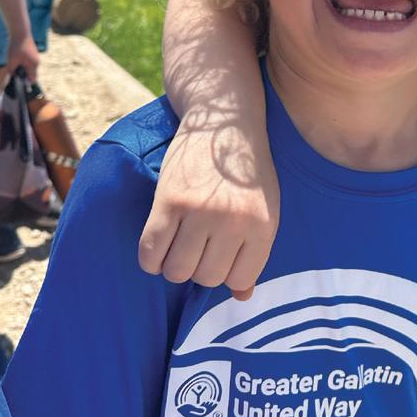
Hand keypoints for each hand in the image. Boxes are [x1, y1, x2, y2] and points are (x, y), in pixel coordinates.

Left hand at [7, 32, 39, 83]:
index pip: (32, 79)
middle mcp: (36, 61)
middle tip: (13, 73)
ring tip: (13, 63)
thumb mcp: (11, 62)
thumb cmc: (16, 48)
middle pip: (31, 73)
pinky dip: (22, 61)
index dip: (26, 83)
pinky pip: (28, 60)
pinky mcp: (32, 51)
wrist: (20, 32)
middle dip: (22, 74)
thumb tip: (12, 76)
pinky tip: (15, 57)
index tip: (18, 84)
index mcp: (33, 65)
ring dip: (22, 67)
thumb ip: (12, 71)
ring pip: (29, 66)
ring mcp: (35, 56)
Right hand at [138, 121, 279, 300]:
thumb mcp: (266, 208)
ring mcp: (200, 213)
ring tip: (180, 241)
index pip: (239, 280)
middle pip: (206, 278)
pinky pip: (150, 254)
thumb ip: (255, 252)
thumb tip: (242, 297)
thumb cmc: (246, 170)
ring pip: (177, 272)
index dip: (227, 273)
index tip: (220, 255)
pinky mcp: (168, 202)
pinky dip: (151, 258)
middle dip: (200, 267)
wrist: (224, 119)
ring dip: (174, 264)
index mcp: (262, 226)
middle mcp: (233, 223)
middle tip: (198, 242)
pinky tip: (159, 243)